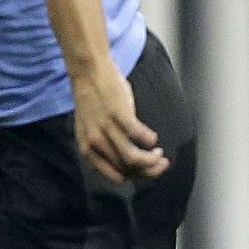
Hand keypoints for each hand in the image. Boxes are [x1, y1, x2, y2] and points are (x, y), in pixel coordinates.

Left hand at [71, 67, 167, 184]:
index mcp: (87, 148)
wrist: (87, 72)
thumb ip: (104, 145)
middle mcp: (95, 142)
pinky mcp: (118, 114)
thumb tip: (127, 160)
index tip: (146, 170)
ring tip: (159, 153)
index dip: (135, 176)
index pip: (114, 175)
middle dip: (149, 170)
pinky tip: (152, 136)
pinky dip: (149, 139)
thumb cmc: (93, 99)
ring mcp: (106, 128)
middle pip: (127, 169)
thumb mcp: (91, 129)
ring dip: (151, 160)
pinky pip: (139, 135)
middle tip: (161, 162)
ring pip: (133, 158)